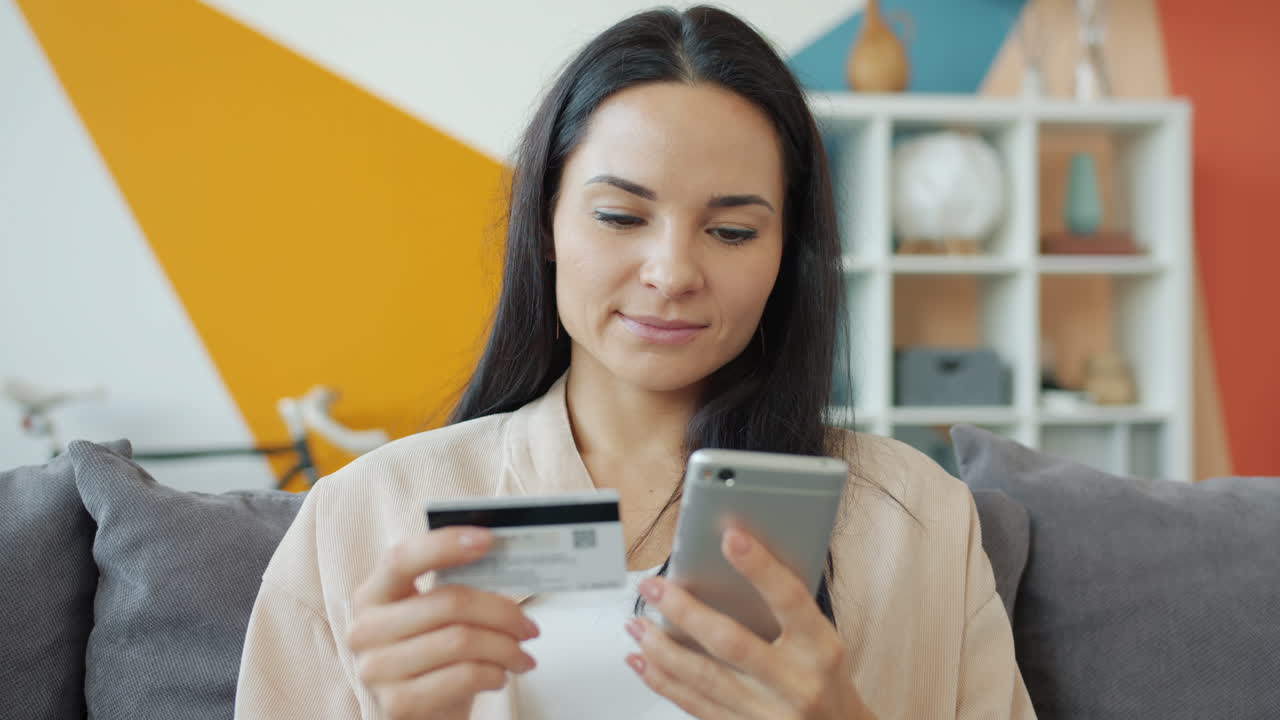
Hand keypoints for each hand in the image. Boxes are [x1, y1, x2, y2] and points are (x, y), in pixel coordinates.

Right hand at [347, 527, 540, 719]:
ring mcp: (377, 668)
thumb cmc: (433, 654)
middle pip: (449, 603)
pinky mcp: (398, 703)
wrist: (422, 710)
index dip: (445, 544)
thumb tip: (501, 555)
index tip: (488, 540)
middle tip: (529, 626)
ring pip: (461, 641)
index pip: (402, 558)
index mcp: (374, 593)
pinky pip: (463, 677)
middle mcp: (365, 629)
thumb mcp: (436, 614)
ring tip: (521, 655)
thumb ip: (457, 583)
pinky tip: (500, 675)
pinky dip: (494, 674)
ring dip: (506, 648)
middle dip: (502, 612)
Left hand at [624, 529, 872, 719]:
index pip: (789, 600)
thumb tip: (729, 564)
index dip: (760, 567)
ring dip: (662, 649)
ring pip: (704, 678)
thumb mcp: (821, 640)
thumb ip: (785, 610)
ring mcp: (769, 713)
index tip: (731, 537)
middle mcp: (796, 683)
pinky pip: (696, 706)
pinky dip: (664, 681)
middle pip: (731, 643)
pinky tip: (643, 661)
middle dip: (684, 612)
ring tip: (637, 623)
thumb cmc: (826, 678)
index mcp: (821, 649)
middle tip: (654, 587)